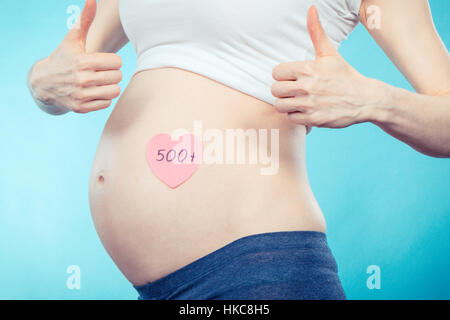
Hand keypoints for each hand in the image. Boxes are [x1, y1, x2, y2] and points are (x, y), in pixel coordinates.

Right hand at [28, 0, 121, 114]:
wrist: (44, 83)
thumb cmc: (64, 58)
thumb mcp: (73, 40)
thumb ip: (85, 21)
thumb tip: (92, 0)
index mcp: (83, 61)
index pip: (116, 62)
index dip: (113, 61)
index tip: (104, 61)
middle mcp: (82, 79)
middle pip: (117, 77)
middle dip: (112, 73)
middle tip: (102, 72)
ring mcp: (82, 95)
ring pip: (114, 91)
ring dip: (110, 86)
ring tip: (101, 82)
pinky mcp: (82, 108)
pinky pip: (107, 103)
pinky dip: (103, 98)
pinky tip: (94, 91)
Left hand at [271, 6, 386, 127]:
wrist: (365, 98)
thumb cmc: (345, 75)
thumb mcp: (330, 54)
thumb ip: (316, 32)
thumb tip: (311, 9)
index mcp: (307, 68)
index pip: (276, 72)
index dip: (282, 76)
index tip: (291, 78)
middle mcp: (306, 86)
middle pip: (274, 90)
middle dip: (282, 91)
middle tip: (293, 91)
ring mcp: (309, 104)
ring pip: (280, 106)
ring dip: (287, 104)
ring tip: (297, 101)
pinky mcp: (313, 119)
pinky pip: (291, 118)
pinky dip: (296, 116)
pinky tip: (305, 110)